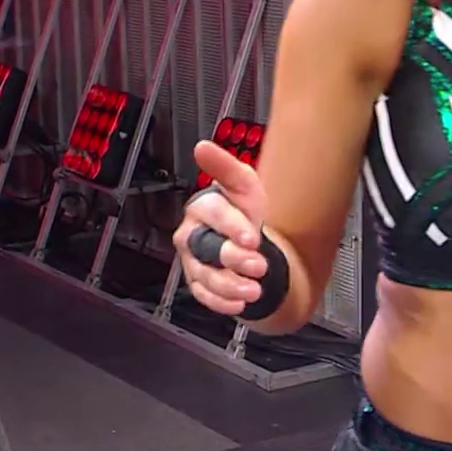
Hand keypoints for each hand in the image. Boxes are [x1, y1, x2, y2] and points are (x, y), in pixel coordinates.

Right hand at [173, 142, 270, 316]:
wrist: (251, 240)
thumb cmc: (245, 210)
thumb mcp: (244, 184)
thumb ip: (226, 167)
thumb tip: (202, 147)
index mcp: (203, 207)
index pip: (213, 214)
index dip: (232, 226)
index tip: (251, 238)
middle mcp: (193, 235)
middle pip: (207, 248)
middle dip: (233, 259)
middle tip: (258, 266)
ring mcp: (193, 261)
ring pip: (205, 276)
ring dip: (230, 286)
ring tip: (254, 290)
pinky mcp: (198, 283)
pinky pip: (204, 296)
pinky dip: (221, 302)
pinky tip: (240, 303)